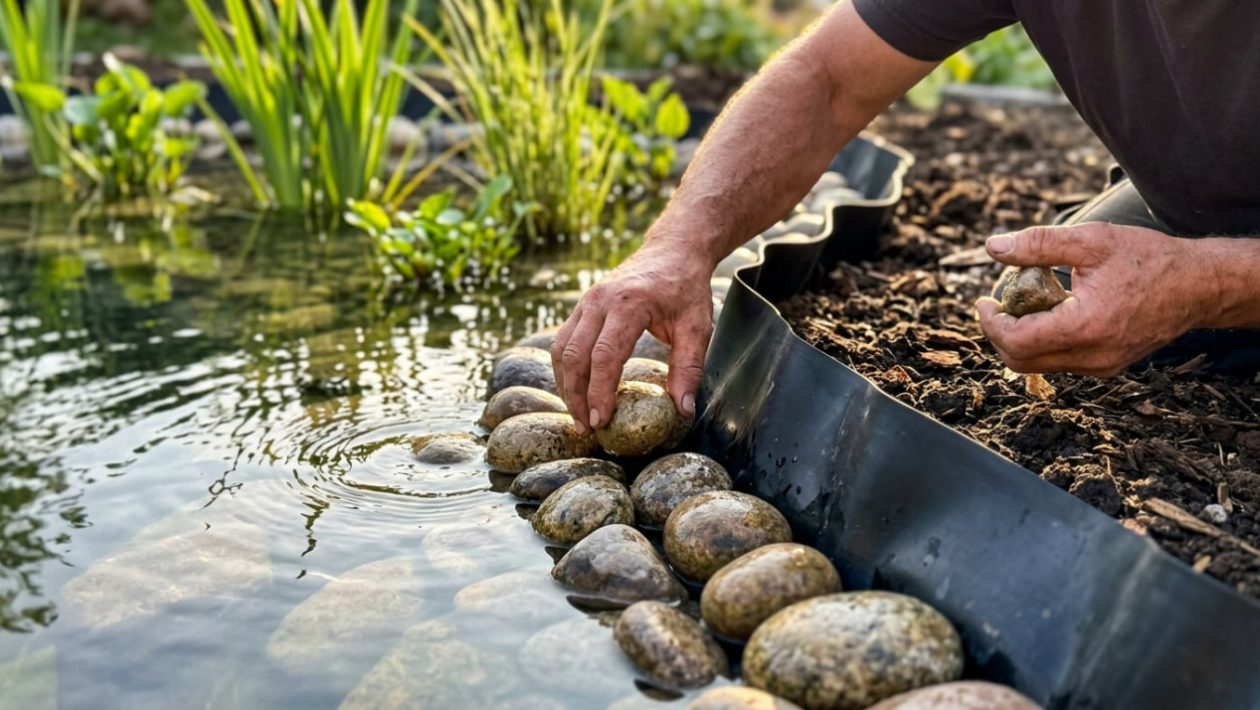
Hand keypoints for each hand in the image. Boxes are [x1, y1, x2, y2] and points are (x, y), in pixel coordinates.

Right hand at [551, 238, 714, 433]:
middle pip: (574, 356)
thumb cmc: (686, 288)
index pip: (605, 356)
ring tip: (578, 416)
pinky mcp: (582, 307)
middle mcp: (599, 301)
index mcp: (628, 304)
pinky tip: (576, 392)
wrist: (672, 249)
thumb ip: (689, 367)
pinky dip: (565, 370)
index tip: (602, 421)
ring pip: (561, 349)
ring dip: (565, 386)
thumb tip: (683, 409)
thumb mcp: (697, 326)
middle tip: (586, 428)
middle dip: (576, 396)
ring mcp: (586, 302)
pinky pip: (562, 341)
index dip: (599, 392)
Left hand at [975, 222, 1207, 376]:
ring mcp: (1101, 366)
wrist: (1200, 285)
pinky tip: (1050, 313)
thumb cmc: (1149, 259)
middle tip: (996, 305)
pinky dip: (1044, 342)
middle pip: (1020, 361)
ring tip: (1024, 304)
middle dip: (999, 334)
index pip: (1016, 341)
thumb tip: (993, 246)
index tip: (983, 301)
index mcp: (1086, 327)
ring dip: (1020, 339)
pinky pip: (1061, 362)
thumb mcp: (1092, 240)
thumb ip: (1039, 244)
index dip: (990, 323)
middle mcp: (1093, 355)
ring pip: (1039, 365)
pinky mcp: (1108, 366)